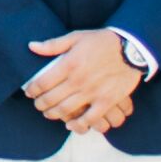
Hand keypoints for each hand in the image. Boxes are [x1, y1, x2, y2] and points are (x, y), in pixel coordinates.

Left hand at [22, 29, 145, 134]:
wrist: (131, 48)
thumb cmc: (102, 41)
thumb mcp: (76, 37)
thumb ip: (53, 44)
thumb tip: (31, 46)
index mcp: (69, 64)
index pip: (42, 83)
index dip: (32, 90)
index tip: (29, 91)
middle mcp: (78, 80)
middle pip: (51, 99)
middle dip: (40, 104)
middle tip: (38, 105)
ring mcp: (92, 92)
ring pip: (66, 110)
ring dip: (53, 114)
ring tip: (49, 113)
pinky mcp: (106, 101)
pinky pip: (90, 118)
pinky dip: (78, 124)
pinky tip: (71, 124)